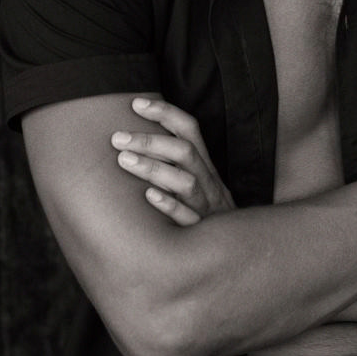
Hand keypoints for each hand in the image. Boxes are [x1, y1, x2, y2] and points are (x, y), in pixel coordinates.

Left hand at [111, 98, 233, 225]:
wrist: (239, 251)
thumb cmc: (205, 209)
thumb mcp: (198, 181)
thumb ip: (175, 161)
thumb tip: (135, 138)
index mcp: (205, 164)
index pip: (189, 129)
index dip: (165, 112)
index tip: (136, 104)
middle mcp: (208, 181)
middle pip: (185, 152)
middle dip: (150, 141)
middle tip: (117, 138)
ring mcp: (206, 206)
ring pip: (185, 182)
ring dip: (154, 168)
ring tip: (123, 160)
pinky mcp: (201, 232)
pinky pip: (188, 218)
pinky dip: (169, 206)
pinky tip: (148, 196)